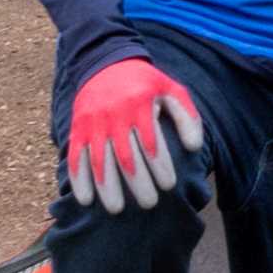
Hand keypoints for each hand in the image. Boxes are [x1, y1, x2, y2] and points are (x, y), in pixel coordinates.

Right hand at [60, 59, 204, 212]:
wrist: (106, 63)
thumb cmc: (146, 84)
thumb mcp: (172, 90)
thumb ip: (187, 117)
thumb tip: (195, 148)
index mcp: (141, 105)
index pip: (151, 142)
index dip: (160, 166)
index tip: (169, 185)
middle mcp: (115, 115)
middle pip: (126, 156)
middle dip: (138, 183)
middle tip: (149, 204)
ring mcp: (93, 123)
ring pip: (99, 160)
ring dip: (107, 187)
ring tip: (117, 210)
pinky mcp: (78, 128)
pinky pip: (76, 157)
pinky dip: (79, 179)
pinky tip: (85, 200)